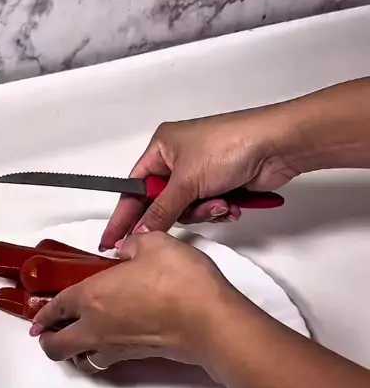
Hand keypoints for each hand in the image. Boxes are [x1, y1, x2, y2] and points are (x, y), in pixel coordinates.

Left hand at [32, 232, 230, 374]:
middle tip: (50, 333)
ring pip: (82, 360)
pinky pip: (107, 360)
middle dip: (48, 341)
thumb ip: (134, 244)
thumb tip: (126, 250)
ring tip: (80, 339)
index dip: (44, 313)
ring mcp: (117, 347)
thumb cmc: (180, 282)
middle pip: (57, 347)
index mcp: (92, 296)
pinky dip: (102, 355)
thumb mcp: (156, 244)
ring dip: (75, 352)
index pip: (57, 308)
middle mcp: (98, 327)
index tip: (37, 316)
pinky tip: (114, 339)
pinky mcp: (138, 358)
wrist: (210, 321)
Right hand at [99, 106, 296, 249]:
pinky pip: (207, 209)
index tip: (111, 241)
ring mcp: (201, 173)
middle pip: (162, 203)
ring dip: (204, 211)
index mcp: (162, 147)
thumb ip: (160, 211)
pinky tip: (231, 204)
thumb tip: (140, 233)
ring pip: (187, 211)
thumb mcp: (187, 182)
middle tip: (190, 214)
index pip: (134, 187)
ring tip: (220, 202)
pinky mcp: (221, 185)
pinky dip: (218, 210)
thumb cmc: (228, 147)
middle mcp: (178, 159)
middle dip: (179, 212)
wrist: (276, 146)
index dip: (124, 215)